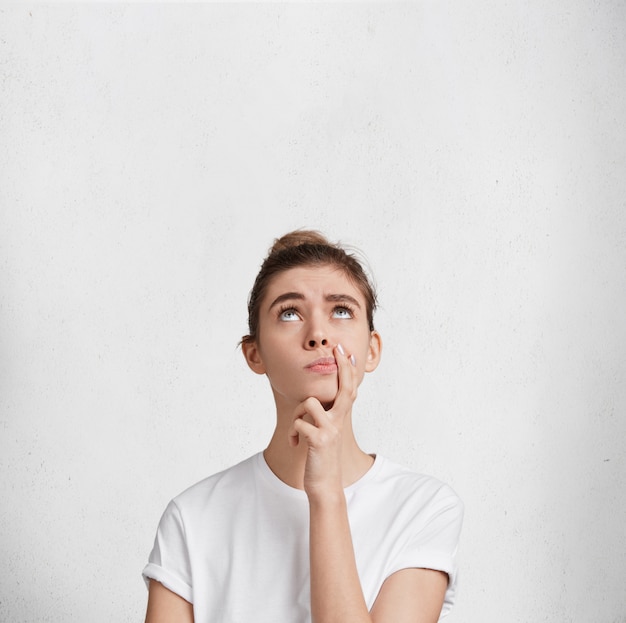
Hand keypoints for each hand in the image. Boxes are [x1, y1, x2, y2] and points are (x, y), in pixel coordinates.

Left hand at [288, 344, 357, 496]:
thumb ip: (326, 414)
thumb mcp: (326, 431)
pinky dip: (292, 433)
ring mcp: (331, 430)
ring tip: (297, 431)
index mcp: (340, 417)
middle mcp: (340, 421)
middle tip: (336, 350)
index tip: (343, 351)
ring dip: (296, 415)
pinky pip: (298, 423)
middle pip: (345, 387)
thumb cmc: (321, 456)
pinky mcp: (319, 440)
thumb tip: (317, 398)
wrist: (324, 485)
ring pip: (308, 403)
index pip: (348, 388)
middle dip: (342, 367)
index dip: (347, 369)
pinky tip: (294, 443)